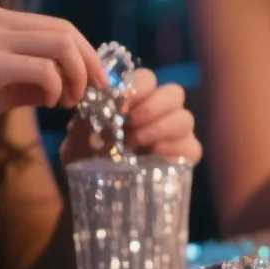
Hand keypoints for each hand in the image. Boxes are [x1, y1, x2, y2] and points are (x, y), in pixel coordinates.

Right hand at [0, 6, 104, 150]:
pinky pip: (43, 70)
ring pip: (60, 46)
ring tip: (70, 100)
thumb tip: (75, 83)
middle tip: (97, 91)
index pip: (58, 25)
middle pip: (65, 31)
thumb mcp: (1, 83)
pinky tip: (48, 103)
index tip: (98, 78)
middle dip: (90, 63)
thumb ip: (36, 76)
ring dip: (76, 76)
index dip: (86, 51)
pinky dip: (56, 88)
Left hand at [59, 68, 201, 164]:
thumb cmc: (85, 156)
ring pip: (185, 118)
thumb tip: (103, 94)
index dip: (138, 87)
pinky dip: (173, 148)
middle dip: (154, 106)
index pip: (148, 79)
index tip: (121, 103)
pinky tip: (152, 155)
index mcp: (136, 99)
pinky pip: (191, 146)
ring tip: (134, 143)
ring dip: (160, 127)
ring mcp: (174, 134)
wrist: (89, 190)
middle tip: (131, 122)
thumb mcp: (78, 133)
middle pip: (175, 93)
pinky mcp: (183, 156)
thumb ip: (89, 112)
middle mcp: (160, 112)